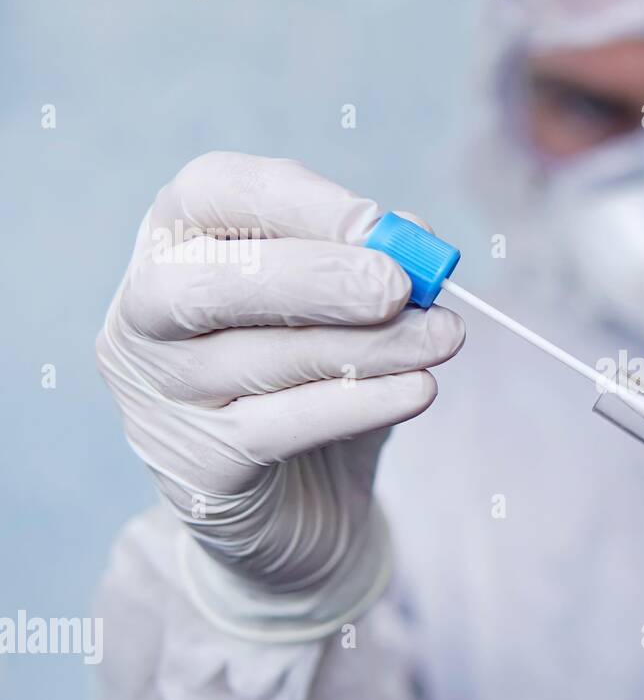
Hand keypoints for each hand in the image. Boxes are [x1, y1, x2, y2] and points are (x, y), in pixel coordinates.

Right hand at [96, 151, 463, 590]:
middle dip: (315, 277)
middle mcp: (144, 317)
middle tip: (400, 286)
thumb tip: (415, 238)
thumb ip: (370, 267)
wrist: (299, 506)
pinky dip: (360, 404)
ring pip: (259, 360)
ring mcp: (161, 398)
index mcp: (175, 246)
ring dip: (368, 345)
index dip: (297, 201)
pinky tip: (418, 390)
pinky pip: (282, 428)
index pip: (211, 193)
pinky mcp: (200, 470)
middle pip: (207, 283)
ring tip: (442, 338)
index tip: (382, 225)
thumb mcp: (343, 312)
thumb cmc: (316, 381)